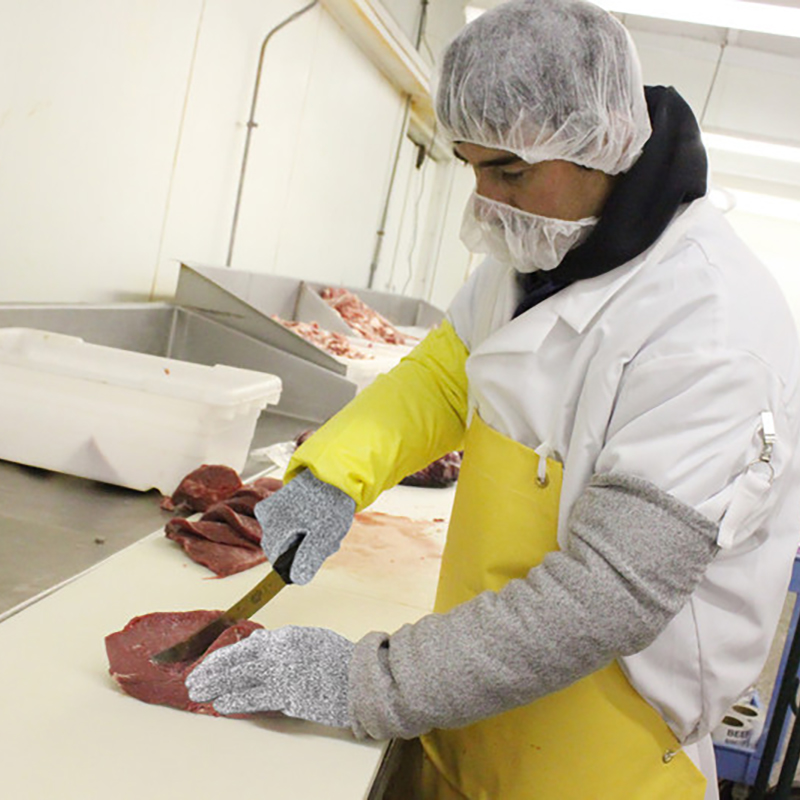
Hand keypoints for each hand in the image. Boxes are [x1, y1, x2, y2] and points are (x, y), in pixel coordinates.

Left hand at [185, 626, 354, 726]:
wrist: (363, 678)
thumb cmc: (341, 659)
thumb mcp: (310, 639)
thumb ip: (284, 643)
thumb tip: (259, 646)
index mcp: (286, 635)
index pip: (246, 644)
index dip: (223, 656)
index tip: (209, 663)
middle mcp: (280, 651)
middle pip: (236, 660)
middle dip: (211, 670)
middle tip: (193, 679)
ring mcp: (282, 674)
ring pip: (238, 679)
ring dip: (215, 686)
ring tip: (199, 692)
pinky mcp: (287, 696)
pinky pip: (253, 698)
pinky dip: (234, 701)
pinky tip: (221, 704)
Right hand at [255, 470, 355, 584]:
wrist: (337, 474)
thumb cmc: (330, 501)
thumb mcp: (323, 534)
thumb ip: (308, 558)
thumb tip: (296, 578)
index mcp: (273, 524)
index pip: (277, 560)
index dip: (296, 565)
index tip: (313, 560)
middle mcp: (268, 516)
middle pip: (284, 548)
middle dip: (307, 551)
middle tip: (327, 543)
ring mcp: (274, 509)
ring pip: (291, 538)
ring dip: (311, 541)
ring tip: (329, 531)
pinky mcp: (282, 504)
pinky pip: (292, 526)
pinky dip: (309, 529)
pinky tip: (323, 523)